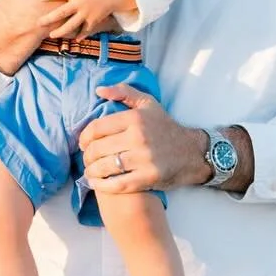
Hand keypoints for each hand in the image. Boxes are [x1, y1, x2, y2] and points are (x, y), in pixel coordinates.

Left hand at [50, 0, 129, 37]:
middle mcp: (80, 3)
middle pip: (62, 13)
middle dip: (49, 19)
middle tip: (38, 23)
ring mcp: (87, 13)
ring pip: (72, 25)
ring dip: (61, 32)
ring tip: (51, 35)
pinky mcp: (94, 20)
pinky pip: (86, 30)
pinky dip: (81, 35)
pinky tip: (75, 39)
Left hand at [78, 86, 214, 193]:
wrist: (192, 152)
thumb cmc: (166, 127)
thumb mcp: (148, 103)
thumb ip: (123, 92)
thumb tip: (99, 90)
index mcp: (135, 118)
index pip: (97, 127)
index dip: (84, 137)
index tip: (83, 143)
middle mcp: (138, 137)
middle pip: (98, 148)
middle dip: (87, 156)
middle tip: (86, 159)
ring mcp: (144, 159)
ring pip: (105, 166)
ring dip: (91, 171)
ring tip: (89, 172)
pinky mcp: (149, 178)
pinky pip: (118, 184)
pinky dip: (102, 185)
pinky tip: (96, 184)